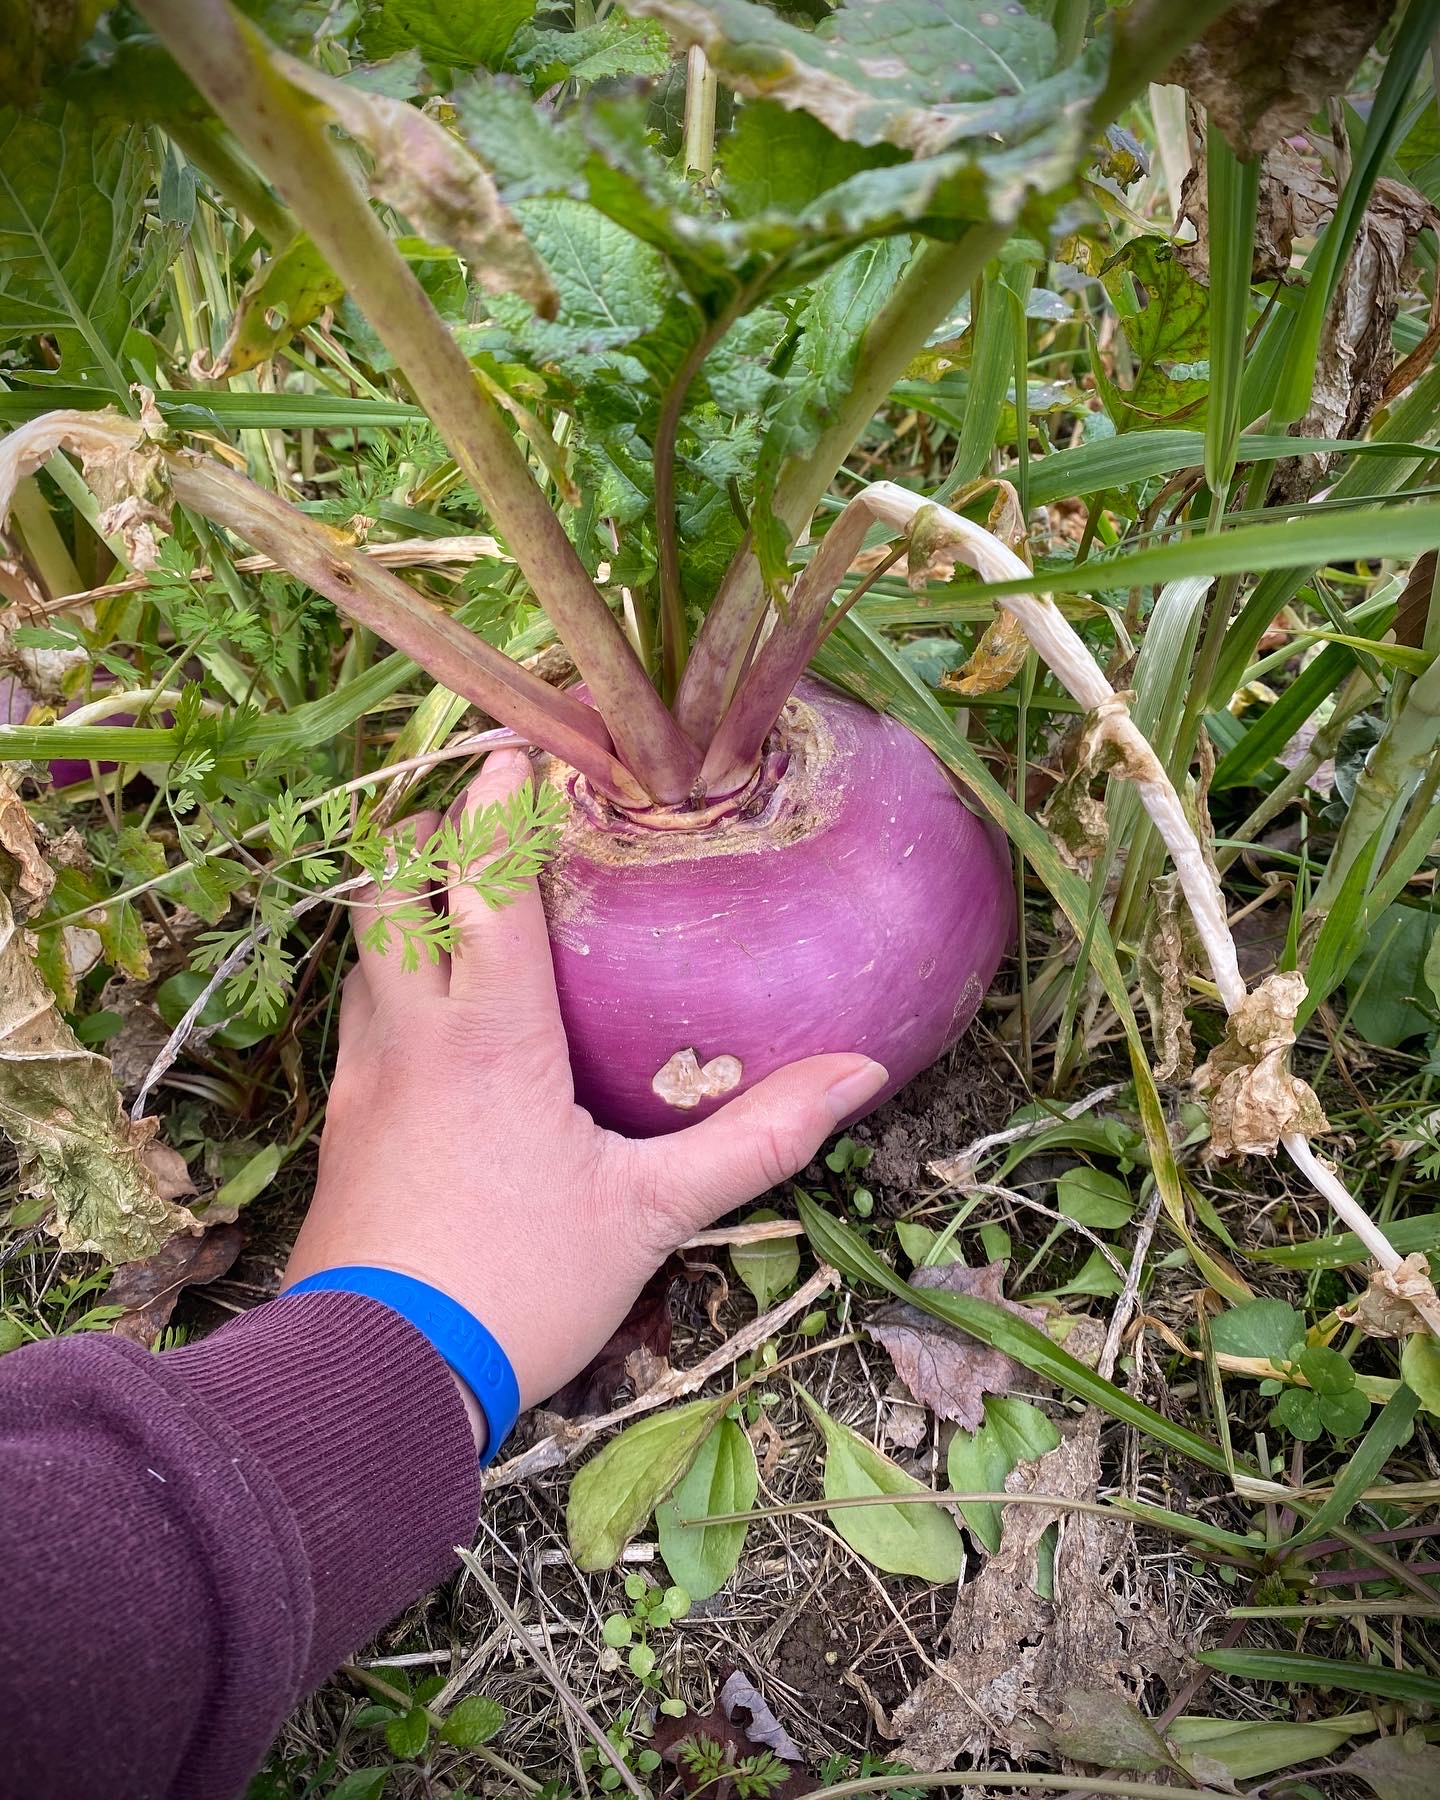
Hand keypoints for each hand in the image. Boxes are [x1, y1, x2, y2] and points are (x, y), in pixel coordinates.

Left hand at [284, 749, 887, 1448]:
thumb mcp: (652, 1215)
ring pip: (364, 940)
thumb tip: (862, 1075)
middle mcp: (407, 1028)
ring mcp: (359, 1071)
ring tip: (471, 883)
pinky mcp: (338, 1117)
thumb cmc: (517, 1287)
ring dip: (409, 891)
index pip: (480, 872)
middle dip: (435, 825)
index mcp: (486, 1029)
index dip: (498, 796)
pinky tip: (442, 1000)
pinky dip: (395, 964)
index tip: (527, 742)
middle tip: (497, 803)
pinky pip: (360, 1004)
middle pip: (391, 881)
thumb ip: (759, 1139)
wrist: (376, 1380)